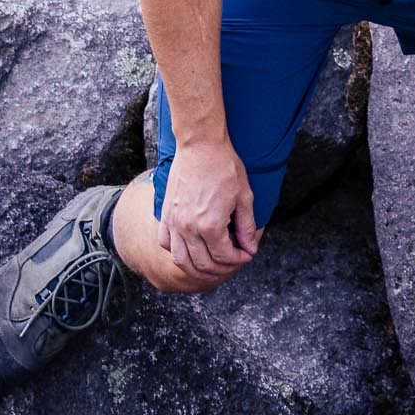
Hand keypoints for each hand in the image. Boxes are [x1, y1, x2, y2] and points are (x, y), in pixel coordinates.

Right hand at [159, 141, 258, 283]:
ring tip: (211, 267)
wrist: (200, 145)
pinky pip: (165, 243)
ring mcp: (174, 222)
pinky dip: (177, 253)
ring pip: (181, 260)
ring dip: (197, 269)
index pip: (224, 257)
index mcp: (210, 225)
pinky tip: (189, 251)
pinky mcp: (165, 214)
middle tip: (233, 262)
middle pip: (202, 264)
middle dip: (221, 269)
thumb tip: (250, 249)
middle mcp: (189, 228)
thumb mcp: (244, 197)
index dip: (239, 259)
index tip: (246, 254)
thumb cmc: (224, 167)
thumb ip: (246, 227)